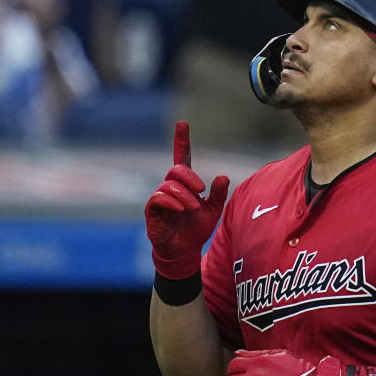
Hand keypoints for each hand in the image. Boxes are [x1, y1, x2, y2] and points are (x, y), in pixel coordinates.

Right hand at [145, 122, 229, 278]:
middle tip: (201, 190)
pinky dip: (170, 201)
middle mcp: (170, 188)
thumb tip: (223, 176)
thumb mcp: (213, 210)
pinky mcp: (152, 212)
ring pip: (169, 185)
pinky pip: (157, 199)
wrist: (184, 251)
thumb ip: (218, 194)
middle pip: (176, 170)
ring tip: (193, 208)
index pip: (182, 158)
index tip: (183, 123)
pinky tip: (180, 209)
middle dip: (190, 177)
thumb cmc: (196, 229)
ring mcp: (160, 199)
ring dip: (184, 195)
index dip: (182, 141)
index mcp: (185, 185)